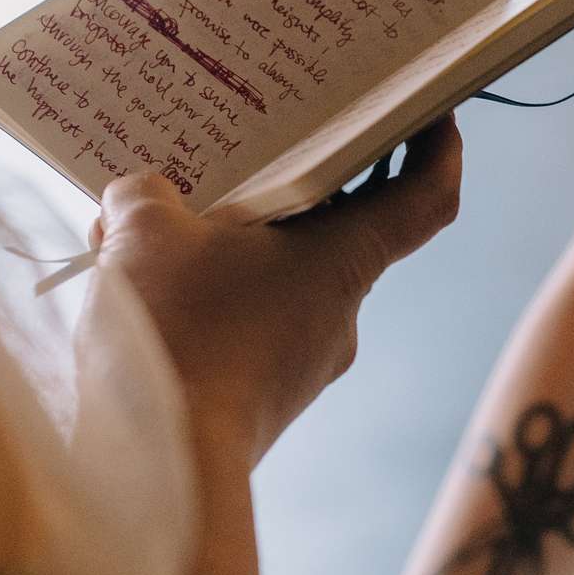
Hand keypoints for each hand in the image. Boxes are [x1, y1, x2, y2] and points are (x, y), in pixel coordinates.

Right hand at [91, 117, 462, 468]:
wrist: (158, 465)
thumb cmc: (175, 333)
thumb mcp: (146, 231)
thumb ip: (145, 194)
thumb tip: (139, 195)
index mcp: (343, 260)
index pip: (426, 196)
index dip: (437, 147)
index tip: (426, 109)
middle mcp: (339, 312)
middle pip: (340, 228)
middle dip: (290, 187)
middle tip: (246, 144)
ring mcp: (301, 362)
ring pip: (279, 279)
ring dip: (228, 247)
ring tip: (152, 224)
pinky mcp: (258, 398)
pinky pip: (243, 325)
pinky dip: (204, 297)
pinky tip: (136, 285)